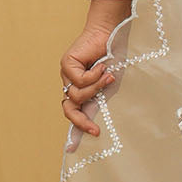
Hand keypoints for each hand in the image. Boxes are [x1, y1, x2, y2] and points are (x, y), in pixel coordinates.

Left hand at [60, 21, 120, 148]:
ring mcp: (67, 74)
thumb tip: (104, 118)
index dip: (75, 128)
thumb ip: (105, 96)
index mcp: (81, 88)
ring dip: (95, 88)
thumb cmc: (114, 54)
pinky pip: (79, 80)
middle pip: (68, 109)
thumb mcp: (110, 81)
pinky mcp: (66, 64)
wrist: (110, 31)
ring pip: (76, 95)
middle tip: (95, 130)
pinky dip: (94, 76)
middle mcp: (71, 83)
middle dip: (80, 122)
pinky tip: (101, 65)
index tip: (72, 149)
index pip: (73, 111)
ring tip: (108, 76)